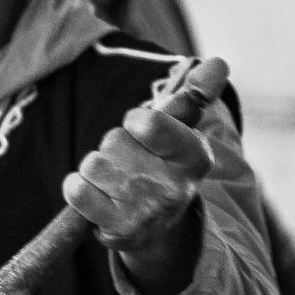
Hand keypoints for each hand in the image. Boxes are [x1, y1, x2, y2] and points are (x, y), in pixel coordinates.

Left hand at [63, 59, 228, 294]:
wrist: (158, 228)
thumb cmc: (164, 166)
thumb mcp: (182, 131)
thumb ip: (195, 95)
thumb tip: (219, 63)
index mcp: (195, 157)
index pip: (149, 122)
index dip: (135, 121)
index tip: (143, 131)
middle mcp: (174, 188)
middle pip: (114, 141)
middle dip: (115, 147)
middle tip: (132, 163)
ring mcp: (146, 213)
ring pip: (92, 164)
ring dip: (97, 168)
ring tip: (117, 182)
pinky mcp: (117, 231)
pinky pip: (76, 190)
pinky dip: (78, 188)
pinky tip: (99, 197)